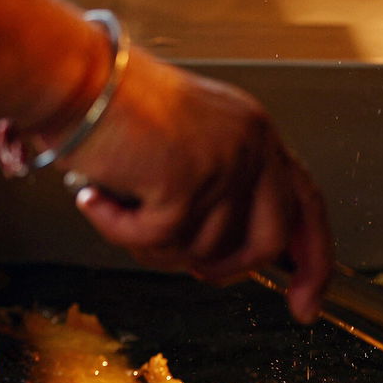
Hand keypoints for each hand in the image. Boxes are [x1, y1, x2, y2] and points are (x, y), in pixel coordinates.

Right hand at [40, 51, 331, 321]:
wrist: (69, 78)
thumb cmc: (113, 110)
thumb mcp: (191, 148)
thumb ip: (224, 193)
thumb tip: (234, 254)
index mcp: (258, 135)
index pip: (308, 207)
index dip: (312, 261)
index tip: (305, 305)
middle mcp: (251, 144)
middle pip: (267, 241)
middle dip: (230, 269)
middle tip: (191, 268)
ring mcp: (224, 162)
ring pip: (205, 250)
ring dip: (155, 244)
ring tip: (121, 204)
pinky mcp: (186, 180)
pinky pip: (158, 240)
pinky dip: (119, 230)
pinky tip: (98, 197)